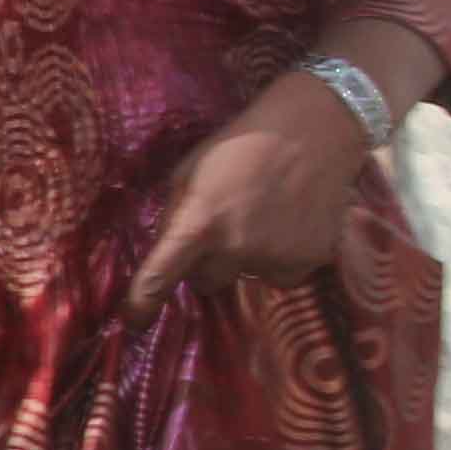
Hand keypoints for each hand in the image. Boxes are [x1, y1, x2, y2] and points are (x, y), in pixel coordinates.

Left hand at [130, 70, 378, 310]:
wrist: (316, 128)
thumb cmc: (242, 143)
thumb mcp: (191, 171)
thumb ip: (175, 217)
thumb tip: (166, 256)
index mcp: (199, 223)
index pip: (159, 278)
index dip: (142, 304)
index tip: (134, 322)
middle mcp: (236, 248)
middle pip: (206, 282)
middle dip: (207, 263)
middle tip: (223, 228)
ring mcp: (277, 257)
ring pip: (247, 277)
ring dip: (248, 257)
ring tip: (265, 217)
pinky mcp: (312, 260)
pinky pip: (284, 273)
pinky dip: (283, 256)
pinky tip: (291, 222)